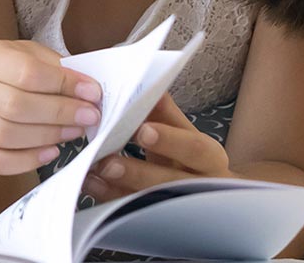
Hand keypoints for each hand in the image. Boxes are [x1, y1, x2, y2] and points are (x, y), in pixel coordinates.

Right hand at [0, 39, 102, 175]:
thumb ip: (59, 71)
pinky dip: (26, 160)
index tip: (92, 93)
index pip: (26, 72)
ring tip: (74, 132)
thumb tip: (90, 92)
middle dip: (59, 113)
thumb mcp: (35, 58)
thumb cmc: (15, 74)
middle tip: (88, 116)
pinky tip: (51, 152)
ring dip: (46, 136)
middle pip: (13, 105)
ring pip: (3, 135)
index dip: (63, 84)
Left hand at [82, 94, 231, 200]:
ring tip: (94, 171)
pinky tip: (91, 183)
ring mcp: (177, 208)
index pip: (193, 148)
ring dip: (117, 187)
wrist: (212, 201)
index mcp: (208, 158)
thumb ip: (165, 112)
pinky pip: (130, 210)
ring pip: (148, 201)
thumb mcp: (185, 133)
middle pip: (170, 182)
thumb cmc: (192, 158)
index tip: (143, 130)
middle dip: (138, 171)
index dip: (169, 141)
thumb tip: (146, 83)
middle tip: (109, 161)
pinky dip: (108, 196)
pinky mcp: (155, 219)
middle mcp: (197, 186)